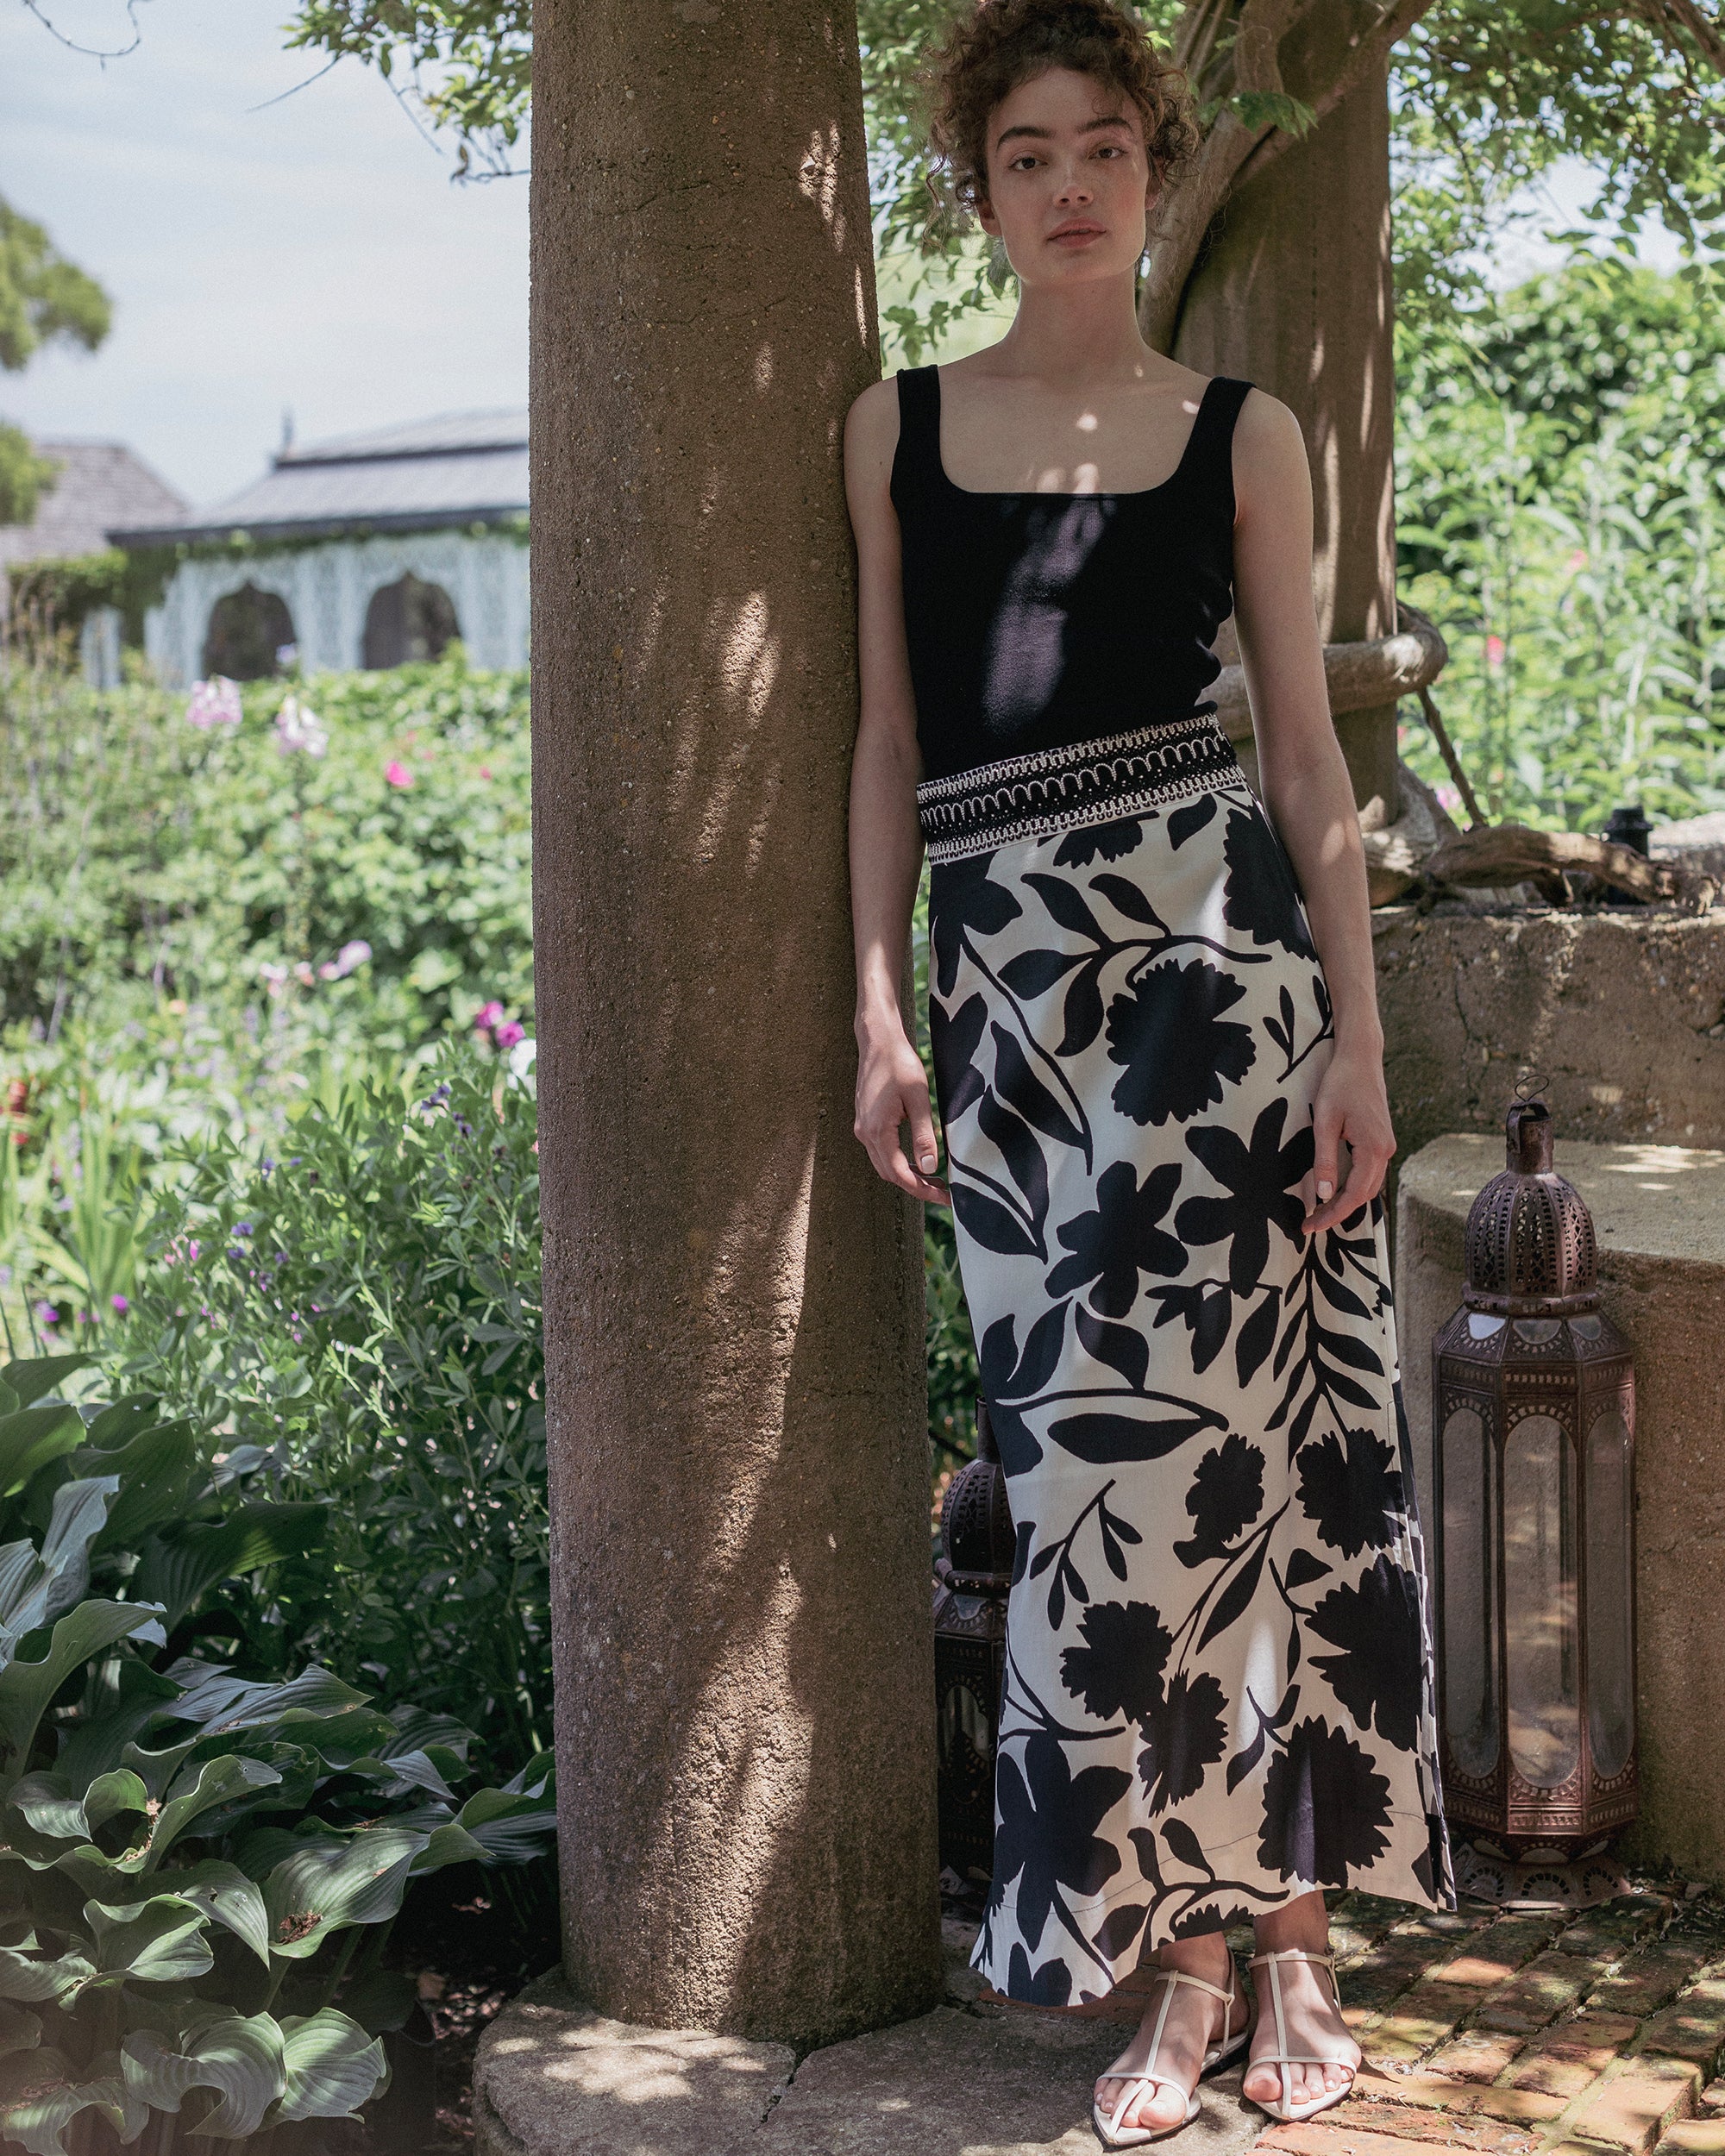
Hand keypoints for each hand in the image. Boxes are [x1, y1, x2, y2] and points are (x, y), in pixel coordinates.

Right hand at [854, 1018, 949, 1205]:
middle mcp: (864, 1134)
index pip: (899, 1174)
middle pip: (890, 1175)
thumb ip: (924, 1135)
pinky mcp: (866, 1122)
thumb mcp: (918, 1099)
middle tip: (945, 1192)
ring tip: (935, 1180)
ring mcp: (862, 1128)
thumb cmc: (899, 1065)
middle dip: (917, 1187)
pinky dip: (899, 1162)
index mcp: (877, 1130)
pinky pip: (881, 1152)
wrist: (878, 1042)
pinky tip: (918, 1159)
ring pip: (884, 1165)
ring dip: (907, 1176)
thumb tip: (930, 1168)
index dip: (922, 1190)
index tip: (946, 1197)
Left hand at [1302, 1040, 1393, 1234]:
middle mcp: (1385, 1151)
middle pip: (1364, 1195)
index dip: (1332, 1215)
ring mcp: (1386, 1146)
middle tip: (1309, 1224)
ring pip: (1368, 1186)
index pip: (1354, 1195)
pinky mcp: (1381, 1141)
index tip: (1310, 1227)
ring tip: (1317, 1212)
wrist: (1361, 1058)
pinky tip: (1333, 1191)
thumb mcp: (1324, 1121)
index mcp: (1373, 1148)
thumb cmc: (1340, 1084)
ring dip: (1345, 1201)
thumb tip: (1322, 1195)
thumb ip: (1324, 1159)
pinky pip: (1368, 1173)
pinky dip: (1352, 1187)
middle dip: (1337, 1213)